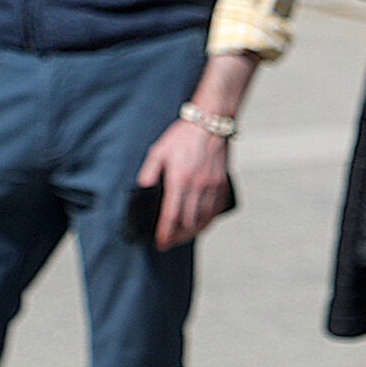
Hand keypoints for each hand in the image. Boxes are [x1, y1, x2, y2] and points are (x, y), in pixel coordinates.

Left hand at [136, 114, 231, 249]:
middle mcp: (198, 186)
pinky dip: (208, 220)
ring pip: (204, 219)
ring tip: (183, 237)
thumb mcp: (158, 152)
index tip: (160, 242)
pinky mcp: (222, 183)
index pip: (172, 216)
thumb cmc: (183, 137)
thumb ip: (148, 173)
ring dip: (193, 232)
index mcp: (180, 180)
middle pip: (189, 223)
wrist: (211, 124)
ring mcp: (213, 186)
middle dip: (178, 237)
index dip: (165, 233)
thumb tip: (143, 191)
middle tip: (169, 242)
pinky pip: (216, 209)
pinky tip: (200, 223)